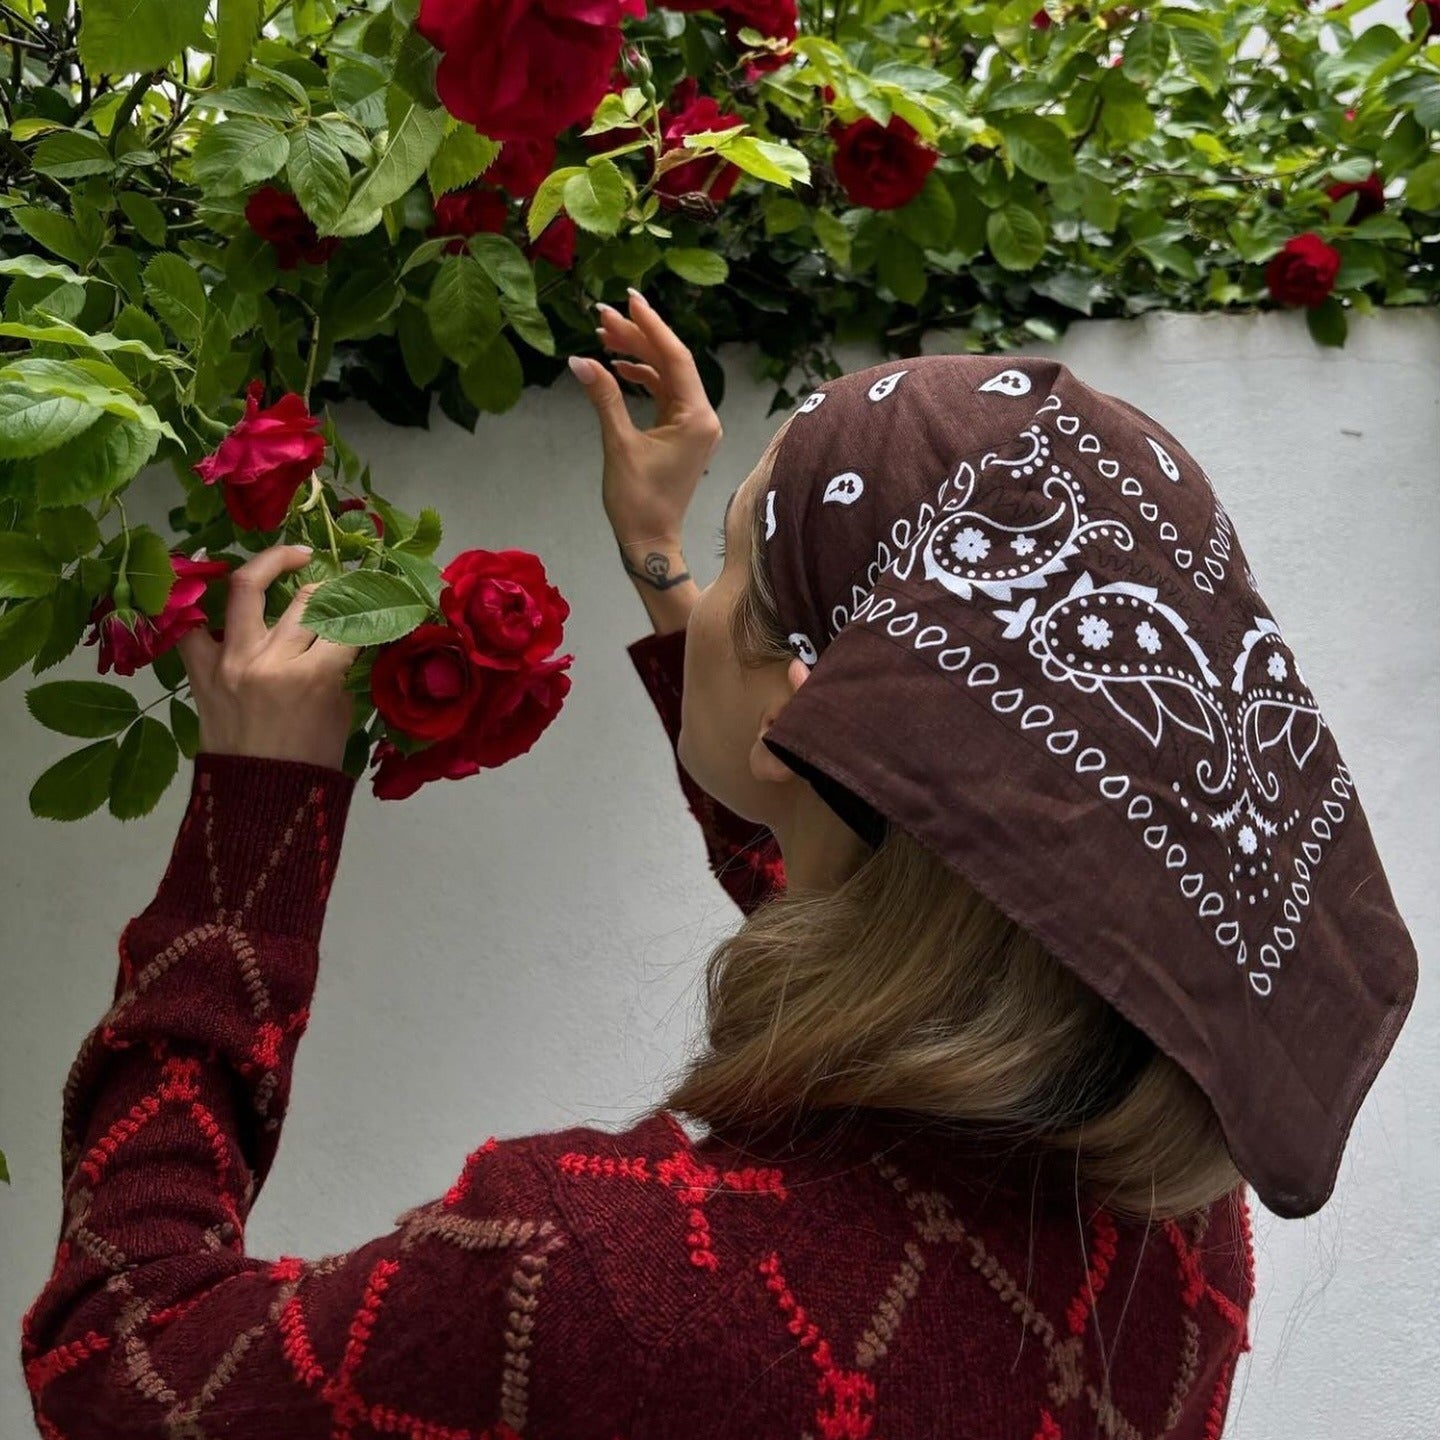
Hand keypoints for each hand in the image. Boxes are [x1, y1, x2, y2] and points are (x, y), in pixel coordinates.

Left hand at [176, 544, 360, 771]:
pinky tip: (211, 576)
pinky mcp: (200, 669)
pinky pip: (190, 623)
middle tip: (343, 585)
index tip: (382, 601)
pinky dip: (198, 600)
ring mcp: (230, 660)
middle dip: (333, 587)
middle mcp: (270, 660)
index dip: (372, 610)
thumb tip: (350, 630)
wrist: (258, 801)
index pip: (349, 624)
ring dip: (274, 563)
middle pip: (307, 599)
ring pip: (249, 588)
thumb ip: (342, 668)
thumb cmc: (309, 764)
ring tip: (294, 557)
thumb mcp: (342, 714)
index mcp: (313, 677)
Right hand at [569, 288, 721, 546]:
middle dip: (637, 337)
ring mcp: (693, 424)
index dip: (651, 325)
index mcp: (697, 417)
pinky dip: (642, 378)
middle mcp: (702, 416)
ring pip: (665, 376)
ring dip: (636, 355)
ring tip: (603, 336)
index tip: (629, 299)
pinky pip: (663, 394)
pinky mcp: (681, 432)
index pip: (675, 358)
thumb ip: (604, 397)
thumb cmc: (638, 500)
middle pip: (670, 362)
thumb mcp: (619, 444)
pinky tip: (617, 367)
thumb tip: (580, 360)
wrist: (649, 540)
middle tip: (603, 315)